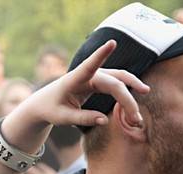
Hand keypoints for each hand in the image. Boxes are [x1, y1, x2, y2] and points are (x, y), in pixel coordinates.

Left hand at [20, 40, 149, 129]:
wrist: (44, 103)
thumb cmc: (51, 109)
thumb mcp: (63, 118)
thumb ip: (82, 118)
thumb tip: (104, 120)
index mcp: (73, 80)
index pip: (89, 66)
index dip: (101, 55)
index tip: (112, 42)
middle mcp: (87, 74)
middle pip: (114, 83)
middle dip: (127, 100)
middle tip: (136, 120)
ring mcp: (95, 75)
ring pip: (120, 79)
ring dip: (132, 92)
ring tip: (138, 114)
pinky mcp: (99, 80)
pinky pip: (118, 82)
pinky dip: (127, 92)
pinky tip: (136, 101)